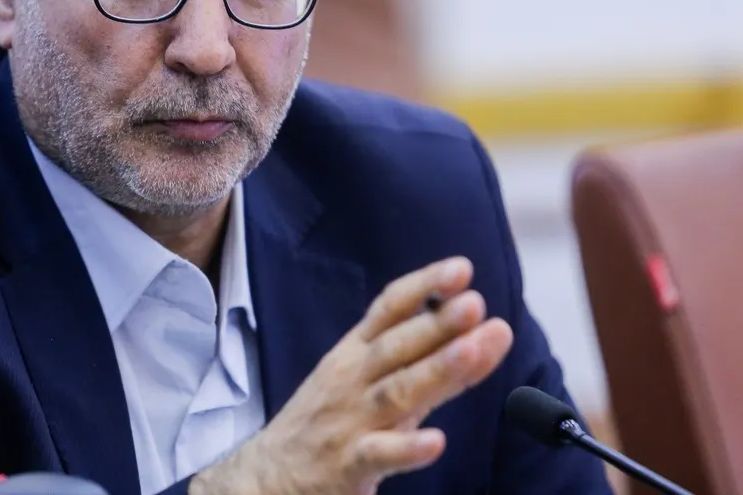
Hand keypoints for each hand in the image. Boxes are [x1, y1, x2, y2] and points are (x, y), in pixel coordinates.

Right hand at [190, 257, 512, 494]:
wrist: (268, 475)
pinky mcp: (347, 465)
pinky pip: (378, 455)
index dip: (423, 286)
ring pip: (396, 393)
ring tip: (472, 351)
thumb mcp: (356, 375)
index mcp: (354, 353)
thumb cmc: (325, 419)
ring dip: (435, 370)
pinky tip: (436, 441)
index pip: (389, 309)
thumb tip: (470, 328)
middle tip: (475, 303)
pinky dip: (407, 449)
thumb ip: (410, 355)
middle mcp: (352, 379)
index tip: (462, 268)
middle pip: (397, 346)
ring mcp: (349, 421)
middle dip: (438, 323)